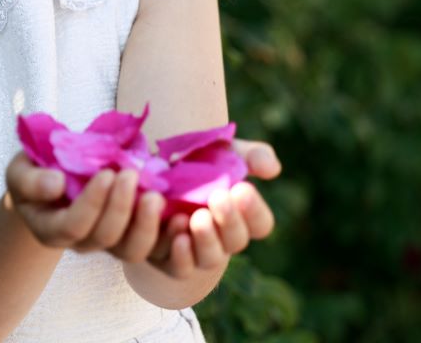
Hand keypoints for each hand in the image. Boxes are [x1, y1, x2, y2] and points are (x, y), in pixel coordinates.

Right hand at [4, 154, 162, 258]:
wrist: (52, 181)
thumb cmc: (35, 173)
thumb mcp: (20, 171)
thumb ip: (31, 180)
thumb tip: (56, 185)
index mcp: (51, 229)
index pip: (74, 226)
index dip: (92, 203)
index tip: (106, 173)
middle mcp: (81, 243)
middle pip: (106, 239)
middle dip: (120, 208)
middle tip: (131, 174)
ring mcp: (108, 242)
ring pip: (132, 251)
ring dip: (147, 225)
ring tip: (156, 195)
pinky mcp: (131, 235)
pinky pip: (154, 248)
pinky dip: (168, 235)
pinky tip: (179, 215)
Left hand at [147, 137, 279, 278]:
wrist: (148, 172)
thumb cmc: (195, 160)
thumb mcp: (222, 152)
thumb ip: (249, 156)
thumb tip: (272, 168)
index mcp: (239, 214)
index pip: (260, 224)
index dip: (255, 210)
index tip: (241, 189)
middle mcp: (221, 238)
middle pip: (237, 241)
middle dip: (230, 221)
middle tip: (219, 198)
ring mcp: (196, 252)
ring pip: (210, 258)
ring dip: (207, 239)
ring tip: (198, 217)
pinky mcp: (168, 259)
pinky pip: (180, 268)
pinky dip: (181, 255)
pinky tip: (178, 234)